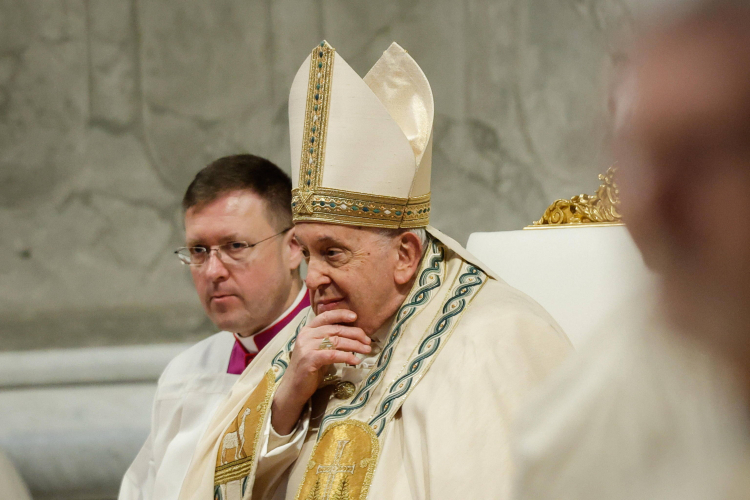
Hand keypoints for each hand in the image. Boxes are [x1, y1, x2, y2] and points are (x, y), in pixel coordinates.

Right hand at [271, 309, 370, 434]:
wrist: (293, 388)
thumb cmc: (310, 368)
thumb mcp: (319, 349)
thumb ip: (330, 340)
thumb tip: (354, 335)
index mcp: (308, 329)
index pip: (326, 316)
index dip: (341, 314)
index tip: (355, 317)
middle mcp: (306, 335)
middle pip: (335, 329)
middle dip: (355, 334)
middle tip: (368, 340)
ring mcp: (306, 346)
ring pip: (336, 341)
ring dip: (355, 345)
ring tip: (367, 350)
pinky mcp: (309, 359)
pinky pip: (332, 354)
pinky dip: (347, 357)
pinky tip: (356, 361)